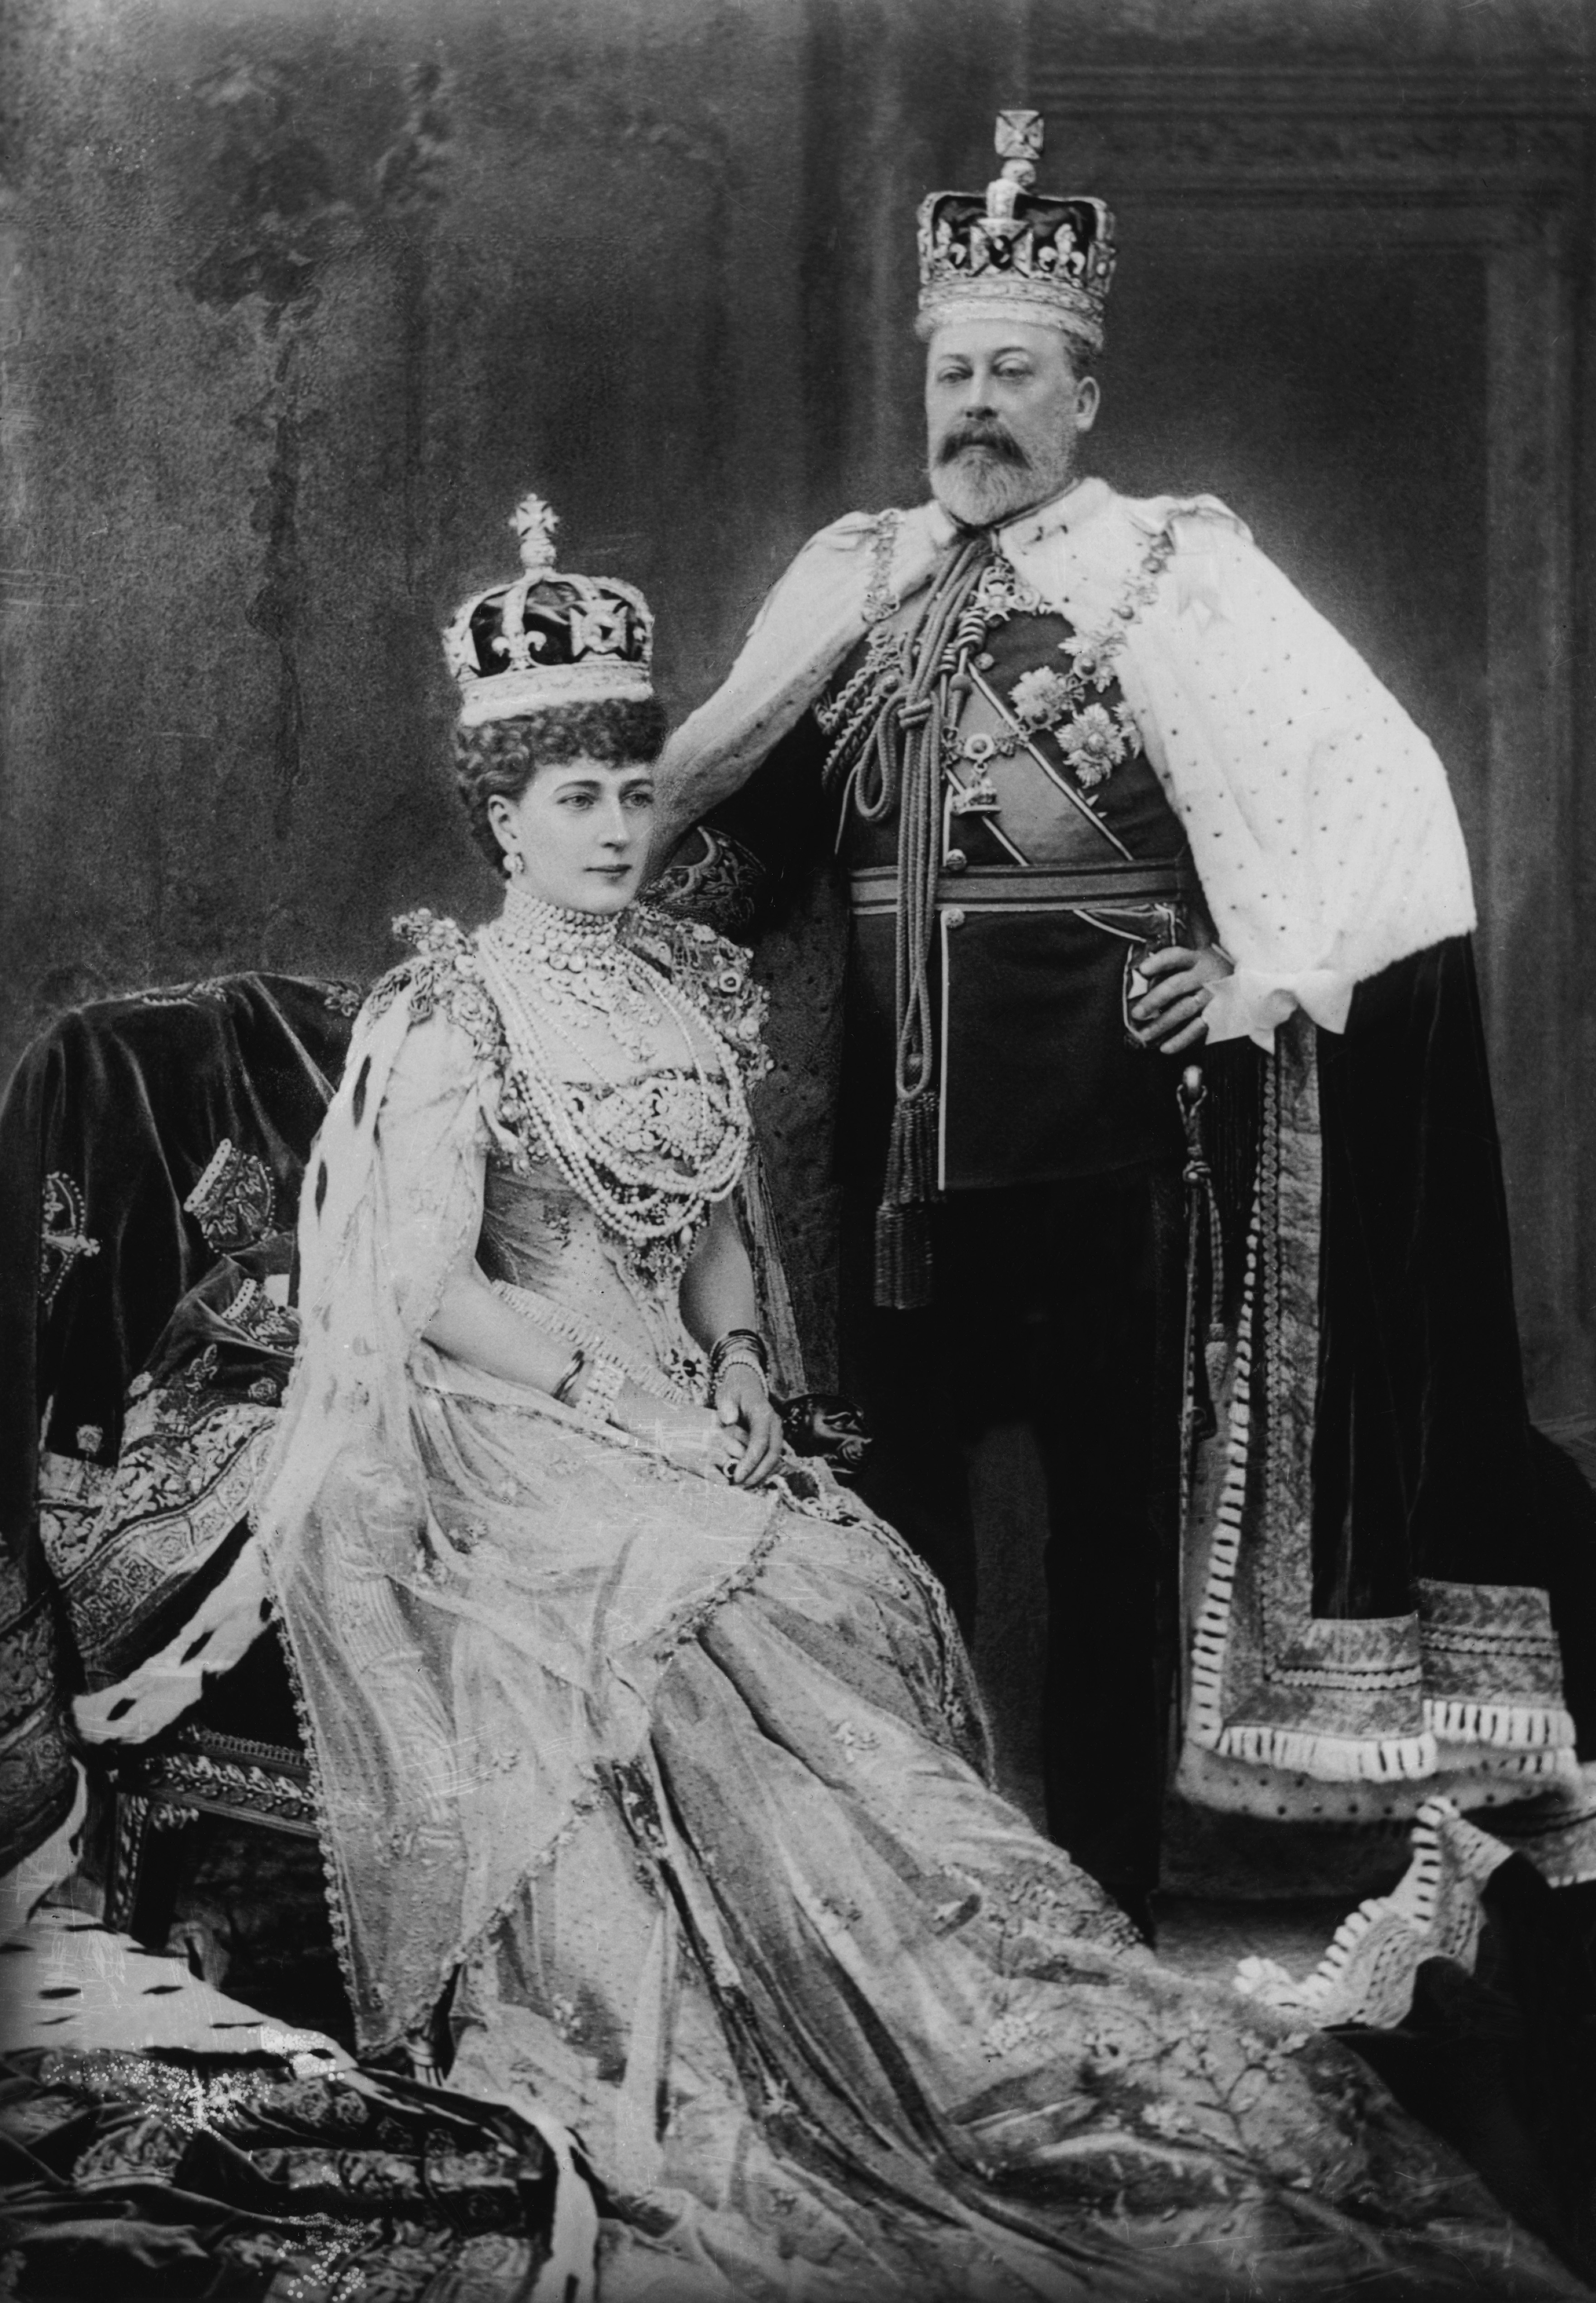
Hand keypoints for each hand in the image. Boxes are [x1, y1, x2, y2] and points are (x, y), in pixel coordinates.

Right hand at [612, 1388, 742, 1475]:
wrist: (660, 1422)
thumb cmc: (686, 1420)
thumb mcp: (711, 1418)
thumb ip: (728, 1429)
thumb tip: (743, 1441)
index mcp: (726, 1425)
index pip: (751, 1441)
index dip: (755, 1451)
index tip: (755, 1458)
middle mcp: (722, 1438)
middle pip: (747, 1456)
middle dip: (750, 1466)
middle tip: (751, 1474)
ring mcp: (711, 1452)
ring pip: (737, 1469)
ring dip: (740, 1476)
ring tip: (740, 1480)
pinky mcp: (699, 1465)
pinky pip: (721, 1479)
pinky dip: (726, 1482)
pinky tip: (725, 1481)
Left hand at [713, 1363, 784, 1487]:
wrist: (746, 1386)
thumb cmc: (734, 1391)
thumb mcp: (727, 1393)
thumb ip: (727, 1405)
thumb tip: (729, 1420)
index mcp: (763, 1414)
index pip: (760, 1442)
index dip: (750, 1462)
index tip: (737, 1476)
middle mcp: (774, 1425)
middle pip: (771, 1455)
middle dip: (757, 1474)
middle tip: (739, 1487)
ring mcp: (775, 1434)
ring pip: (774, 1460)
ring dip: (760, 1476)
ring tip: (742, 1488)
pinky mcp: (772, 1440)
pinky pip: (770, 1460)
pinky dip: (761, 1472)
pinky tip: (748, 1481)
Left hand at [1130, 944, 1232, 1056]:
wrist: (1249, 979)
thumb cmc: (1215, 966)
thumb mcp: (1201, 954)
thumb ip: (1177, 958)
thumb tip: (1145, 966)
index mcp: (1198, 958)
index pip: (1176, 957)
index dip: (1159, 962)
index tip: (1142, 969)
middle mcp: (1205, 975)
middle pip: (1176, 985)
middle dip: (1154, 999)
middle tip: (1136, 1013)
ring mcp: (1213, 995)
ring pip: (1185, 1009)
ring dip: (1163, 1023)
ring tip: (1144, 1034)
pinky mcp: (1219, 1014)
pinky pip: (1198, 1028)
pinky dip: (1181, 1039)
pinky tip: (1165, 1047)